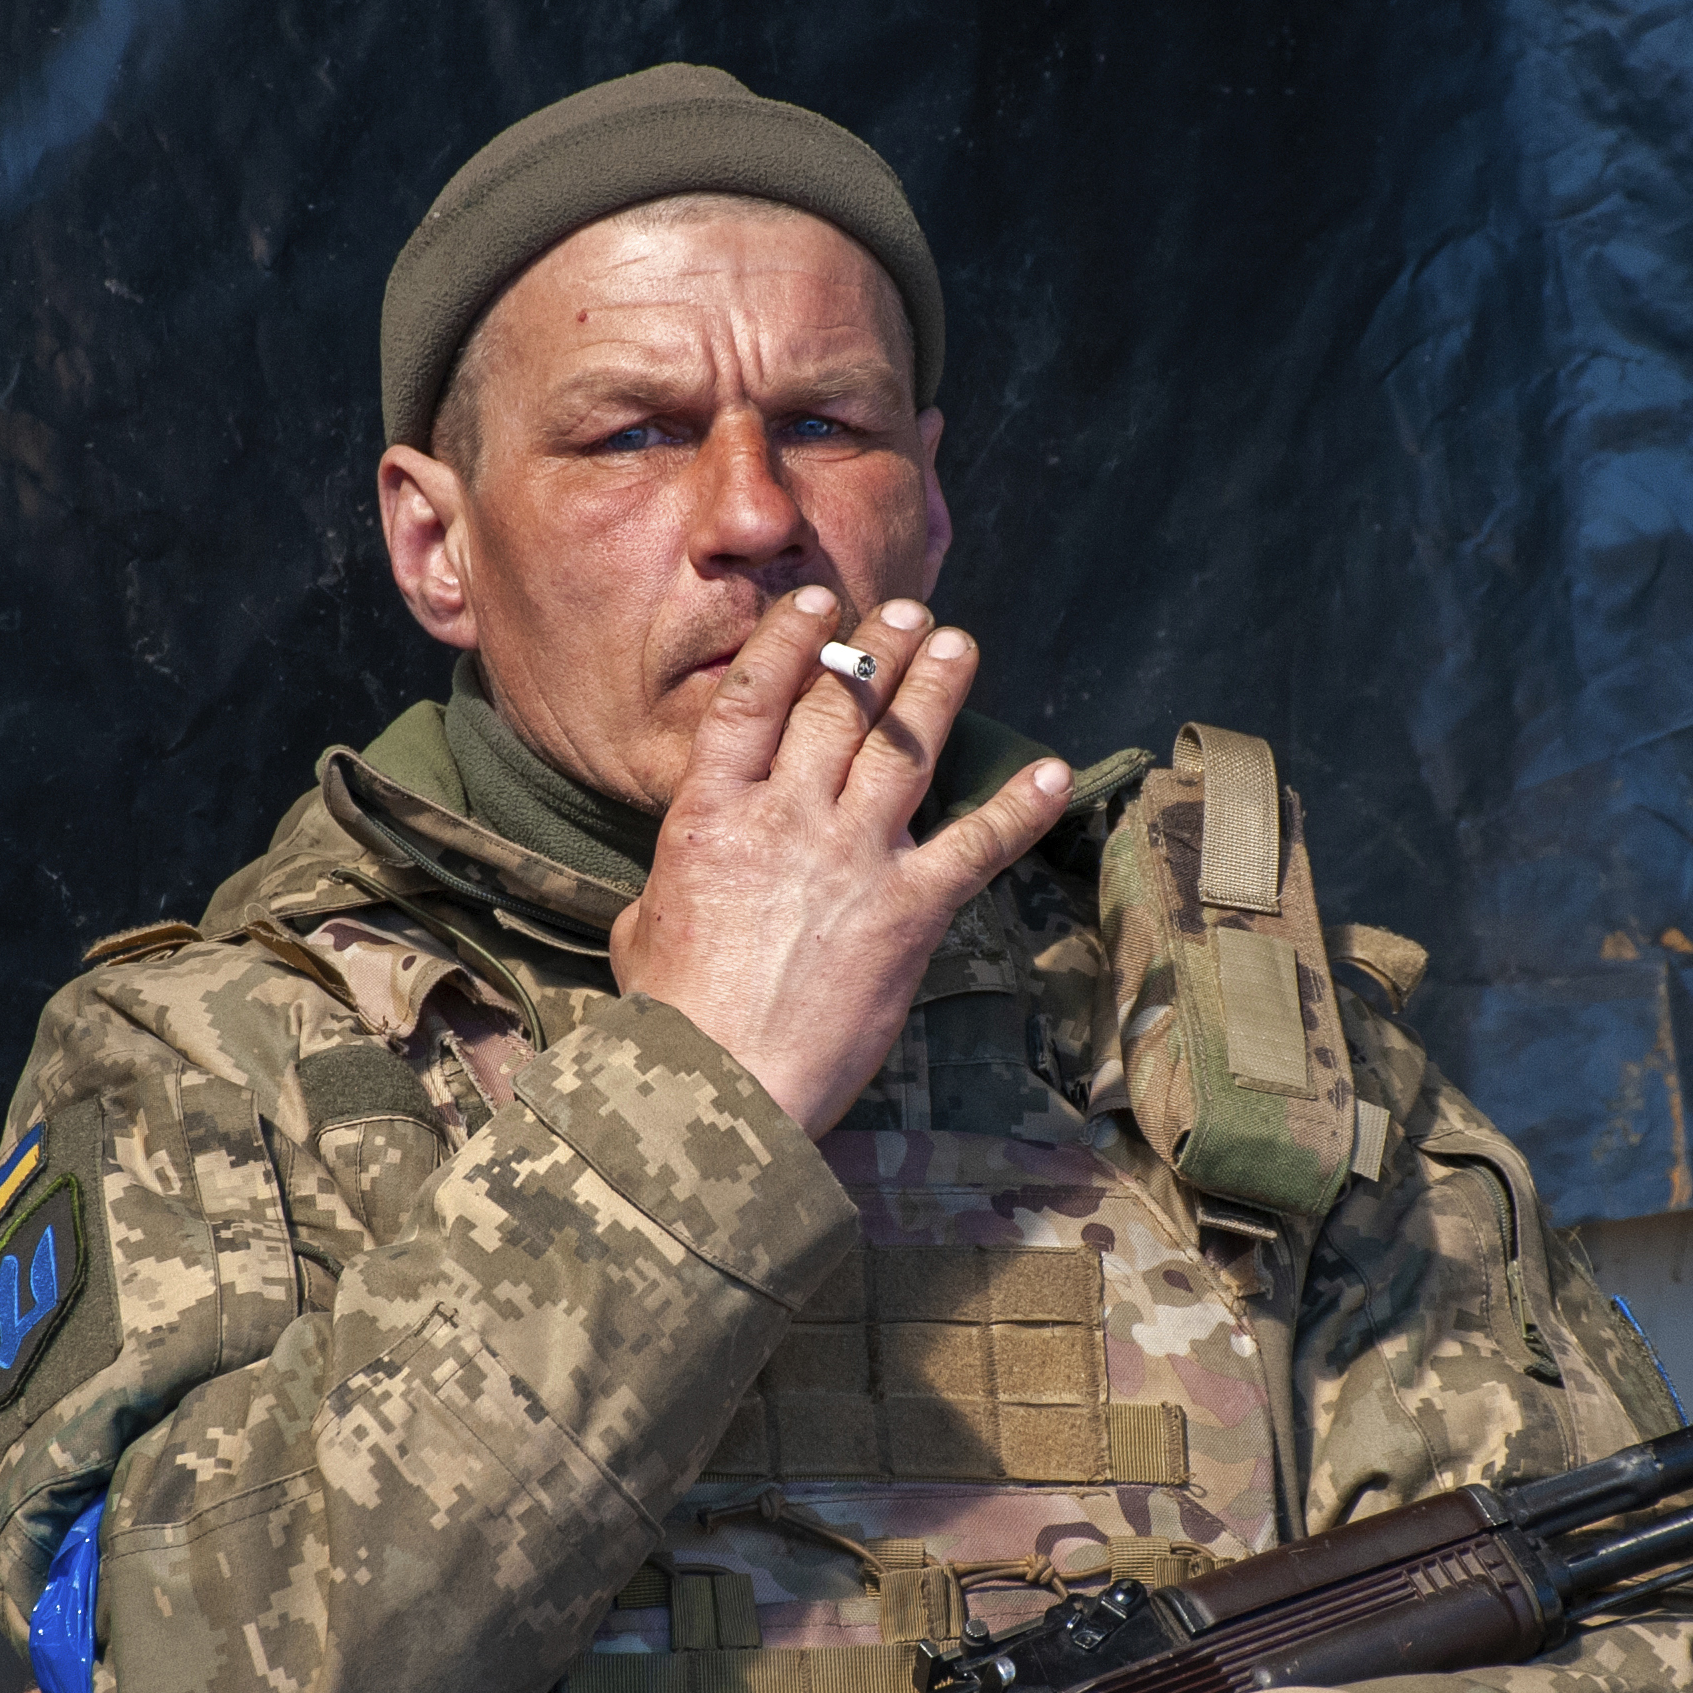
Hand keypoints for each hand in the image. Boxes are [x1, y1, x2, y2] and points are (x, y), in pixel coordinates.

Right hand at [607, 590, 1068, 1135]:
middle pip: (841, 708)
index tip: (820, 604)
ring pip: (905, 749)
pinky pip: (978, 845)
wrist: (717, 1088)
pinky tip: (1052, 772)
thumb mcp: (641, 932)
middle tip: (908, 612)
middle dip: (878, 649)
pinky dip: (1020, 807)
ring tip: (959, 645)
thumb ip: (663, 890)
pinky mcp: (910, 912)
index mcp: (710, 814)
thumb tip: (663, 895)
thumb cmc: (669, 1020)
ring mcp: (854, 860)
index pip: (754, 700)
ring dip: (938, 689)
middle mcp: (787, 819)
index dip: (790, 642)